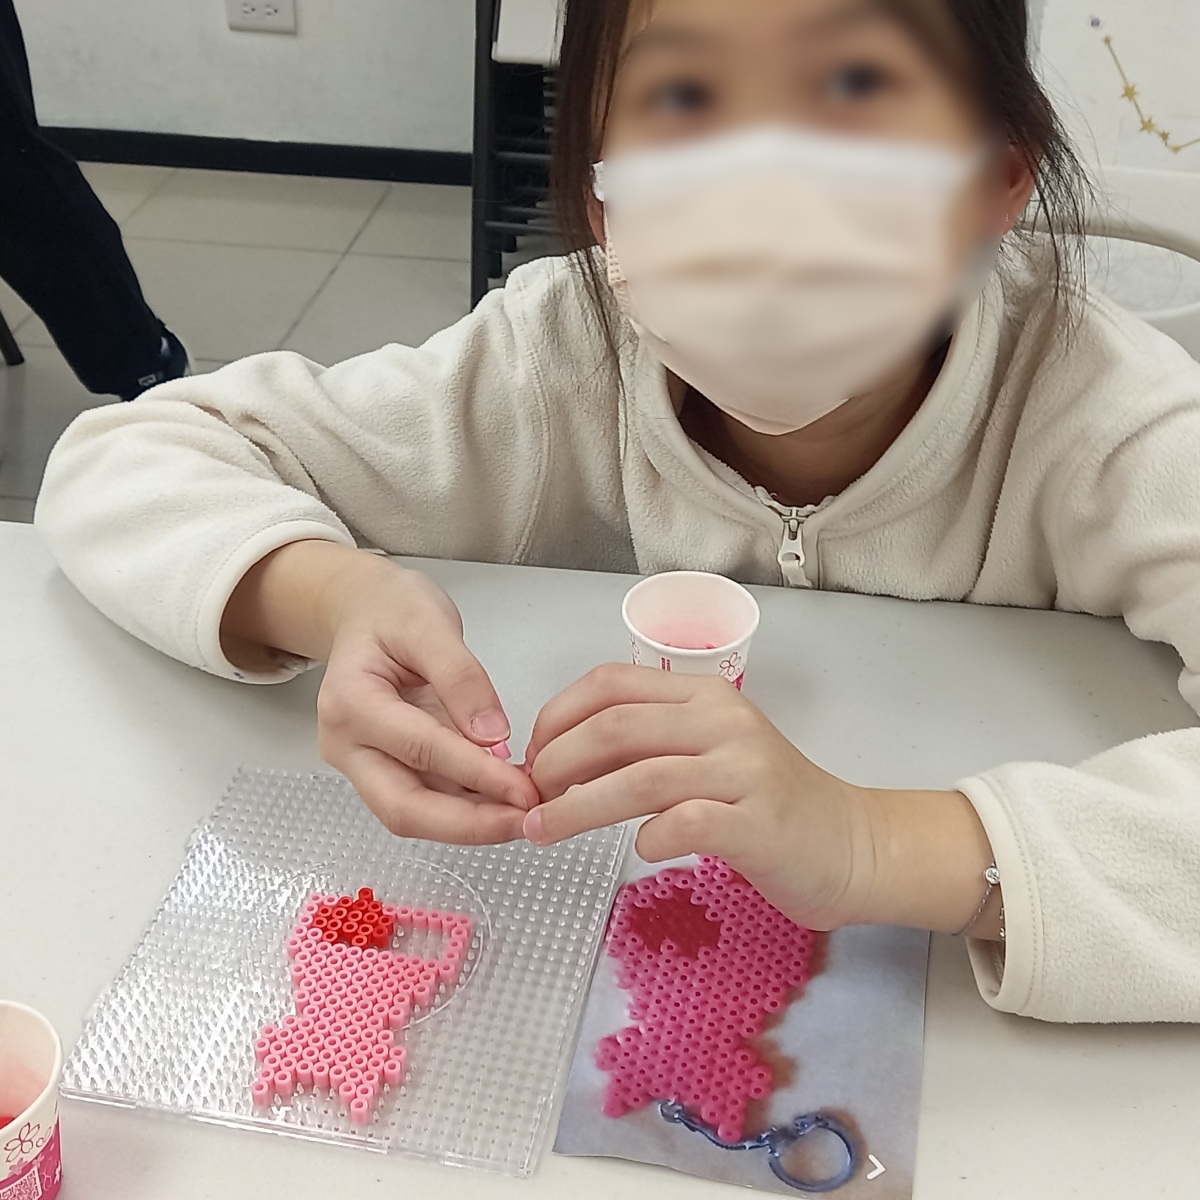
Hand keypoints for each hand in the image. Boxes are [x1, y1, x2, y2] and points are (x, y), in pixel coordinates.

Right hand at [313, 559, 538, 842]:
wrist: (363, 611)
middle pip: (403, 807)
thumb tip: (493, 737)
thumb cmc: (390, 611)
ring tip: (525, 815)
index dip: (475, 774)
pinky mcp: (385, 770)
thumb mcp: (428, 622)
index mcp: (350, 703)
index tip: (523, 789)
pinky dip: (466, 809)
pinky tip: (506, 802)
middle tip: (527, 821)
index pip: (419, 749)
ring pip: (413, 814)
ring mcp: (362, 764)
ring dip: (471, 824)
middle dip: (468, 825)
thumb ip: (460, 677)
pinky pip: (425, 801)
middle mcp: (347, 745)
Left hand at [521, 664, 878, 929]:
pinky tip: (639, 850)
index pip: (611, 684)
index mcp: (704, 695)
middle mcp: (723, 721)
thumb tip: (559, 760)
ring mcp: (745, 770)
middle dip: (556, 761)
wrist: (850, 843)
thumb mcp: (704, 755)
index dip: (556, 716)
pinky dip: (650, 837)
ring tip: (544, 830)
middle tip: (529, 797)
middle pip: (616, 727)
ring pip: (642, 776)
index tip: (530, 755)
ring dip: (579, 807)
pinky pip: (688, 823)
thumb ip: (644, 748)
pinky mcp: (760, 823)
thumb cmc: (765, 801)